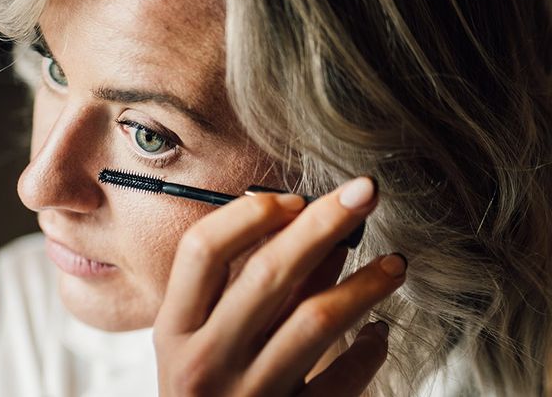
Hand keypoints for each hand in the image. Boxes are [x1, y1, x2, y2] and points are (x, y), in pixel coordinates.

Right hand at [153, 176, 405, 395]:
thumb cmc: (205, 388)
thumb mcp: (203, 337)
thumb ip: (247, 286)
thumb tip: (314, 227)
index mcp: (175, 328)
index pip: (203, 248)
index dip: (250, 214)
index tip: (294, 199)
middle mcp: (205, 360)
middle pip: (267, 273)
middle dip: (323, 223)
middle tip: (364, 193)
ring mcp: (246, 396)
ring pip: (315, 321)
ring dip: (363, 284)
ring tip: (395, 263)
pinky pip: (341, 382)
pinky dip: (368, 351)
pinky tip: (379, 331)